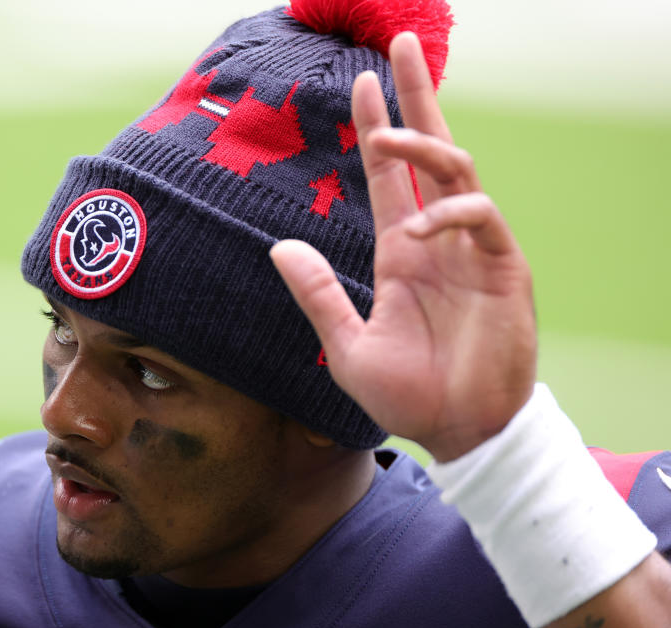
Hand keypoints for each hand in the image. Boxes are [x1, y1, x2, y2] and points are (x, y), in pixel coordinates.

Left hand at [270, 32, 536, 461]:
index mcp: (399, 250)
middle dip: (416, 97)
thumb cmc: (407, 394)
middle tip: (399, 44)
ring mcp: (471, 249)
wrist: (459, 431)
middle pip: (428, 150)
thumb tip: (278, 247)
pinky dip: (450, 211)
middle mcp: (434, 239)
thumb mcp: (346, 344)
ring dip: (421, 144)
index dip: (378, 126)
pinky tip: (420, 228)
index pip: (387, 175)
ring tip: (383, 135)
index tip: (363, 83)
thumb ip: (317, 295)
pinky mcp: (501, 267)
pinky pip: (479, 216)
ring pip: (456, 169)